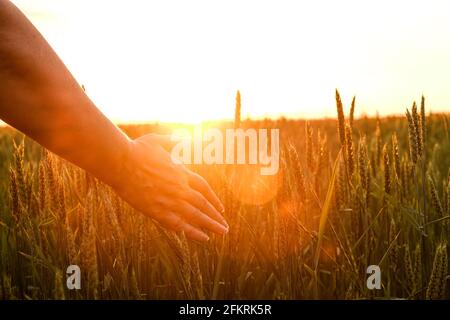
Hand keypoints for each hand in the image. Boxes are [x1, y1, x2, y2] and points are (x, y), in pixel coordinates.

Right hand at [113, 133, 227, 240]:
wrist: (121, 162)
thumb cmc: (136, 150)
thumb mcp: (158, 140)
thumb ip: (173, 140)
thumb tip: (185, 136)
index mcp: (181, 172)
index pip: (203, 188)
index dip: (214, 199)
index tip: (221, 208)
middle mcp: (180, 188)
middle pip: (204, 204)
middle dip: (215, 215)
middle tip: (225, 227)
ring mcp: (171, 200)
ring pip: (196, 216)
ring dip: (211, 225)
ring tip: (223, 233)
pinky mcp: (158, 211)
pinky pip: (180, 225)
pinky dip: (193, 232)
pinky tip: (204, 239)